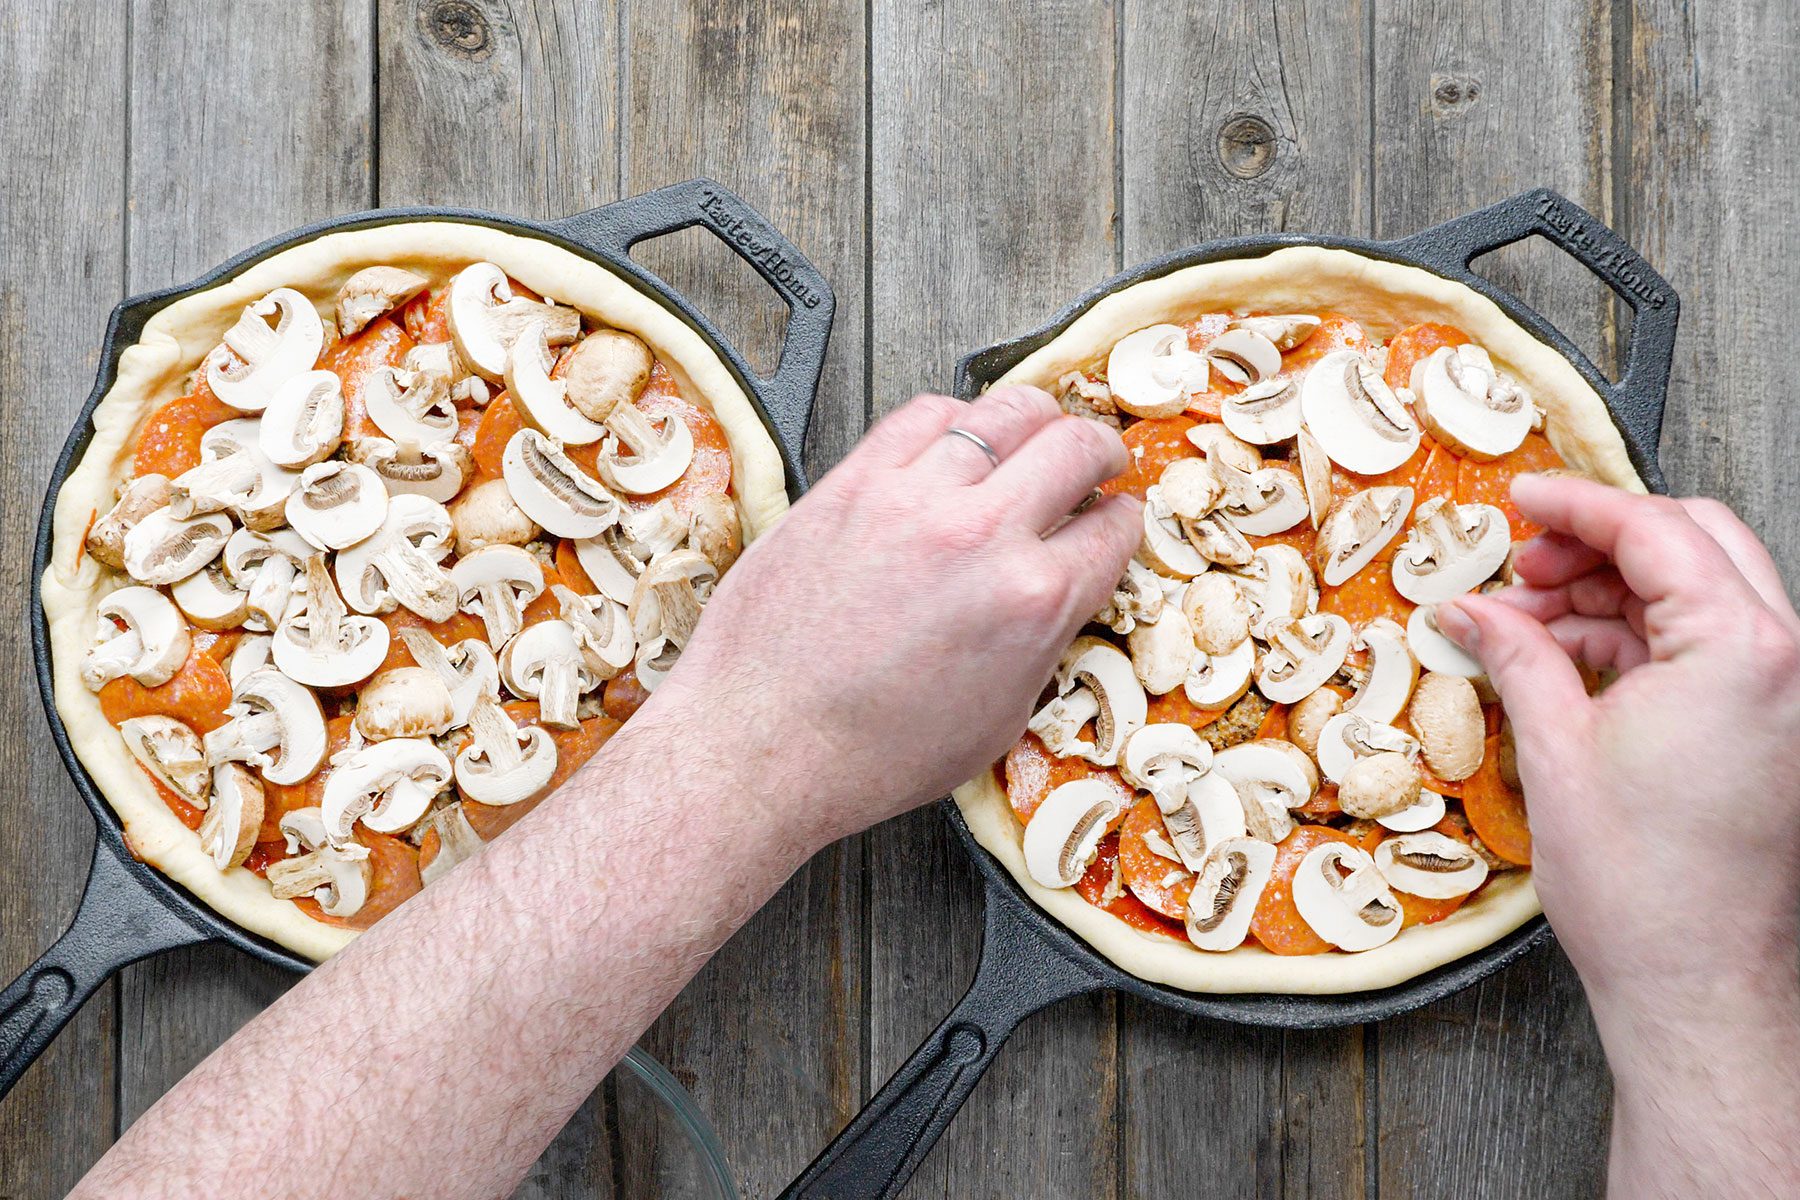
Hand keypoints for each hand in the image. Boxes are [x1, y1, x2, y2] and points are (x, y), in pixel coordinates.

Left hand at [649, 387, 1140, 846]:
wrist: (763, 744)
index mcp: (1034, 602)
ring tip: (1036, 432)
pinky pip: (921, 415)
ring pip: (1004, 412)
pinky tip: (957, 435)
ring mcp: (914, 498)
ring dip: (1036, 419)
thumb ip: (1040, 643)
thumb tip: (1056, 597)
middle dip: (1101, 451)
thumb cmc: (868, 754)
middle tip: (1098, 460)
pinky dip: (955, 417)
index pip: (1114, 530)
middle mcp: (983, 535)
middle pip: (1075, 446)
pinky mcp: (853, 482)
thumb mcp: (998, 721)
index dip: (1125, 522)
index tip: (1116, 518)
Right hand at [1438, 474, 1799, 1195]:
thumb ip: (1515, 655)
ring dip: (1615, 592)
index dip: (1576, 507)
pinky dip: (1640, 639)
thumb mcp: (1555, 749)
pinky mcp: (1774, 733)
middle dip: (1601, 542)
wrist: (1699, 985)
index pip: (1656, 531)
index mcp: (1742, 651)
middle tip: (1523, 564)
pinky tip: (1566, 661)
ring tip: (1527, 623)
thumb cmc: (1644, 889)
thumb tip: (1469, 610)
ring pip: (1702, 594)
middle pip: (1694, 544)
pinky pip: (1708, 650)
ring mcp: (1787, 699)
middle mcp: (1785, 663)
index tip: (1520, 500)